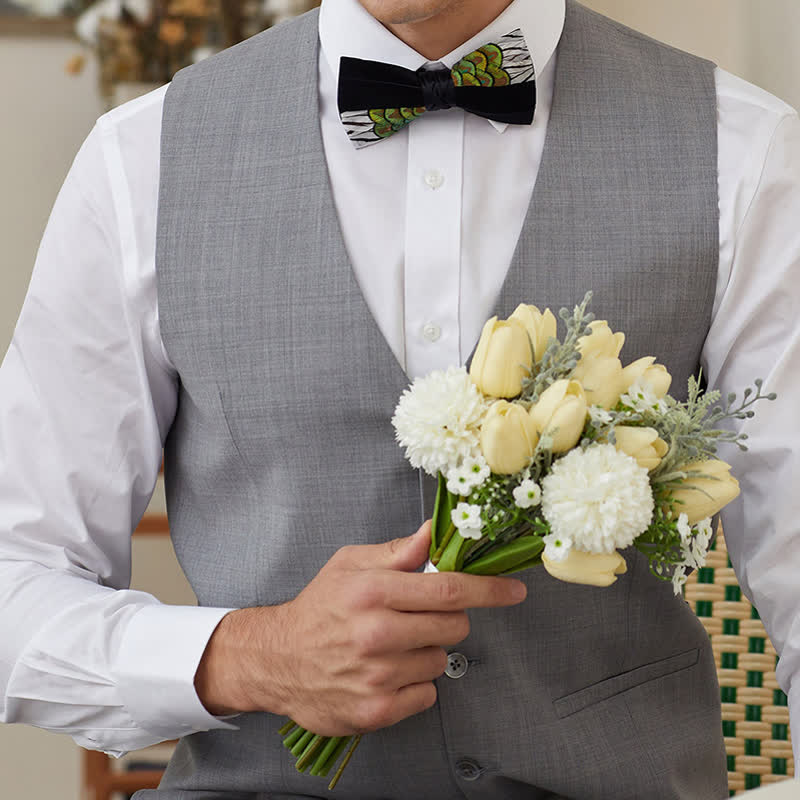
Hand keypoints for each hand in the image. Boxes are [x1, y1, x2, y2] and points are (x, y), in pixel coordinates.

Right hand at [194, 520, 526, 734]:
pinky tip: (386, 673)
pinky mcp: (377, 710)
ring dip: (425, 652)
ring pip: (441, 660)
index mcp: (372, 591)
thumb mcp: (350, 564)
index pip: (448, 589)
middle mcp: (376, 633)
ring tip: (391, 646)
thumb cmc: (318, 608)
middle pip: (454, 627)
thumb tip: (434, 533)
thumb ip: (397, 551)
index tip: (514, 590)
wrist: (277, 659)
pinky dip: (414, 684)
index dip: (488, 589)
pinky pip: (427, 694)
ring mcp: (377, 675)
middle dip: (447, 619)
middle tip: (417, 617)